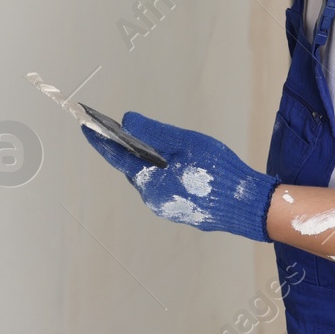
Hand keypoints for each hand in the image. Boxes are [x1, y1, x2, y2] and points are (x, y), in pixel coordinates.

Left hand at [81, 111, 279, 242]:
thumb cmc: (218, 172)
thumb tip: (127, 121)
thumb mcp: (186, 144)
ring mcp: (168, 208)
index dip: (101, 141)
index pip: (118, 157)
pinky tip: (184, 166)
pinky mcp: (183, 212)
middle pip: (136, 169)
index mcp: (150, 183)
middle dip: (132, 150)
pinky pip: (167, 188)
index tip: (85, 127)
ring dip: (154, 162)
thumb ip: (154, 132)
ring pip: (153, 179)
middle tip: (131, 129)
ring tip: (168, 147)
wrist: (248, 206)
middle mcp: (154, 200)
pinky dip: (168, 174)